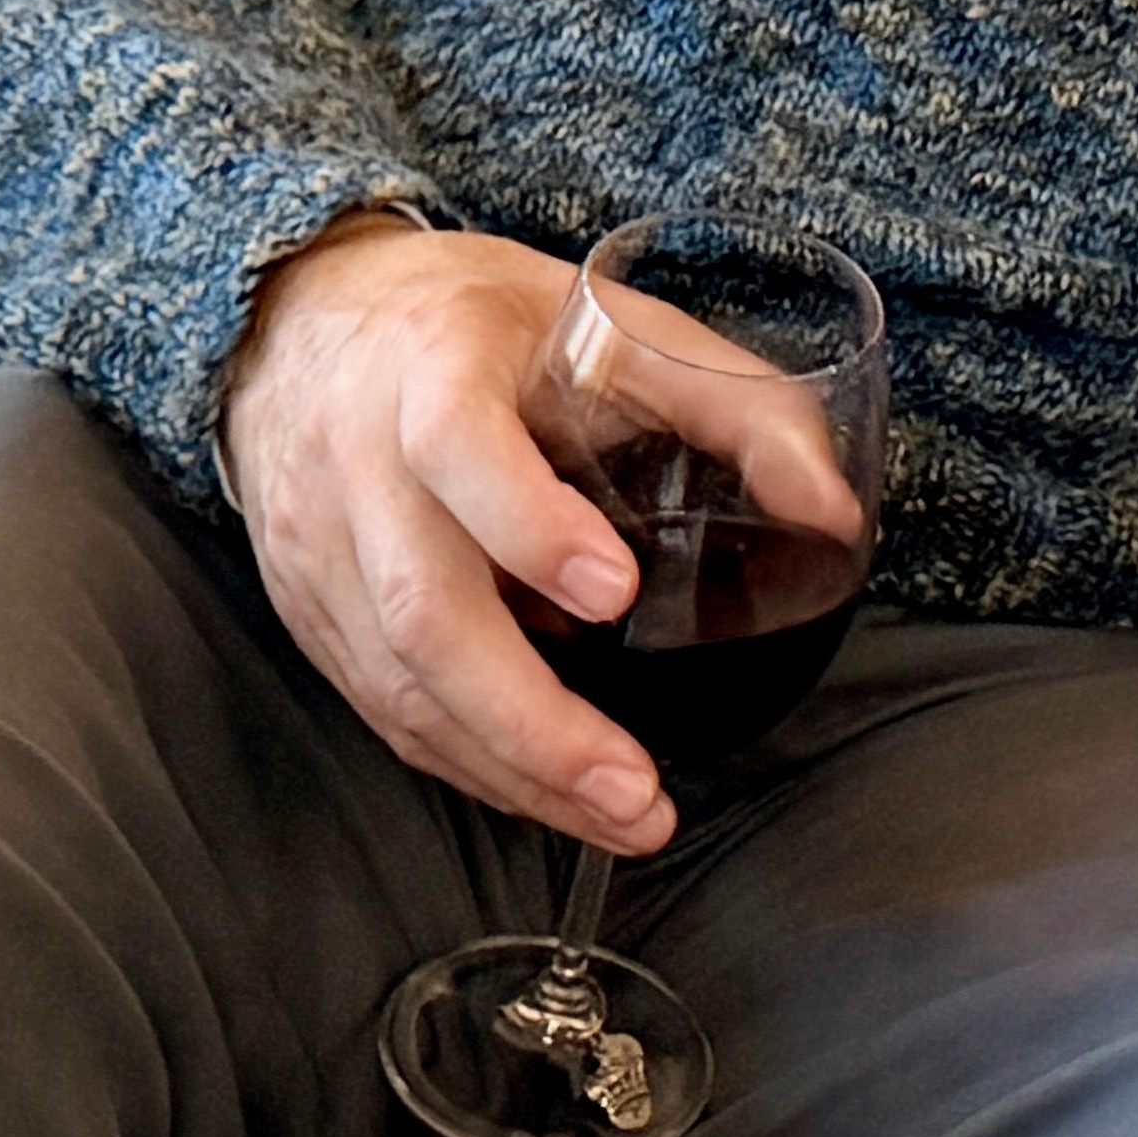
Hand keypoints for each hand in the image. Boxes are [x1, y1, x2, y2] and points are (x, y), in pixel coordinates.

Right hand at [215, 216, 674, 854]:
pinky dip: (471, 765)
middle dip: (532, 718)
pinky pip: (385, 711)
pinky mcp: (311, 617)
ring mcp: (322, 552)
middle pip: (424, 609)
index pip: (457, 447)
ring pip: (399, 686)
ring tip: (622, 817)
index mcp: (430, 366)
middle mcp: (356, 464)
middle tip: (635, 786)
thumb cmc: (480, 323)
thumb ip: (734, 402)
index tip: (618, 593)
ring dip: (513, 770)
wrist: (303, 322)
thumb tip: (834, 515)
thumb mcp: (610, 319)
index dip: (530, 526)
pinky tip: (551, 795)